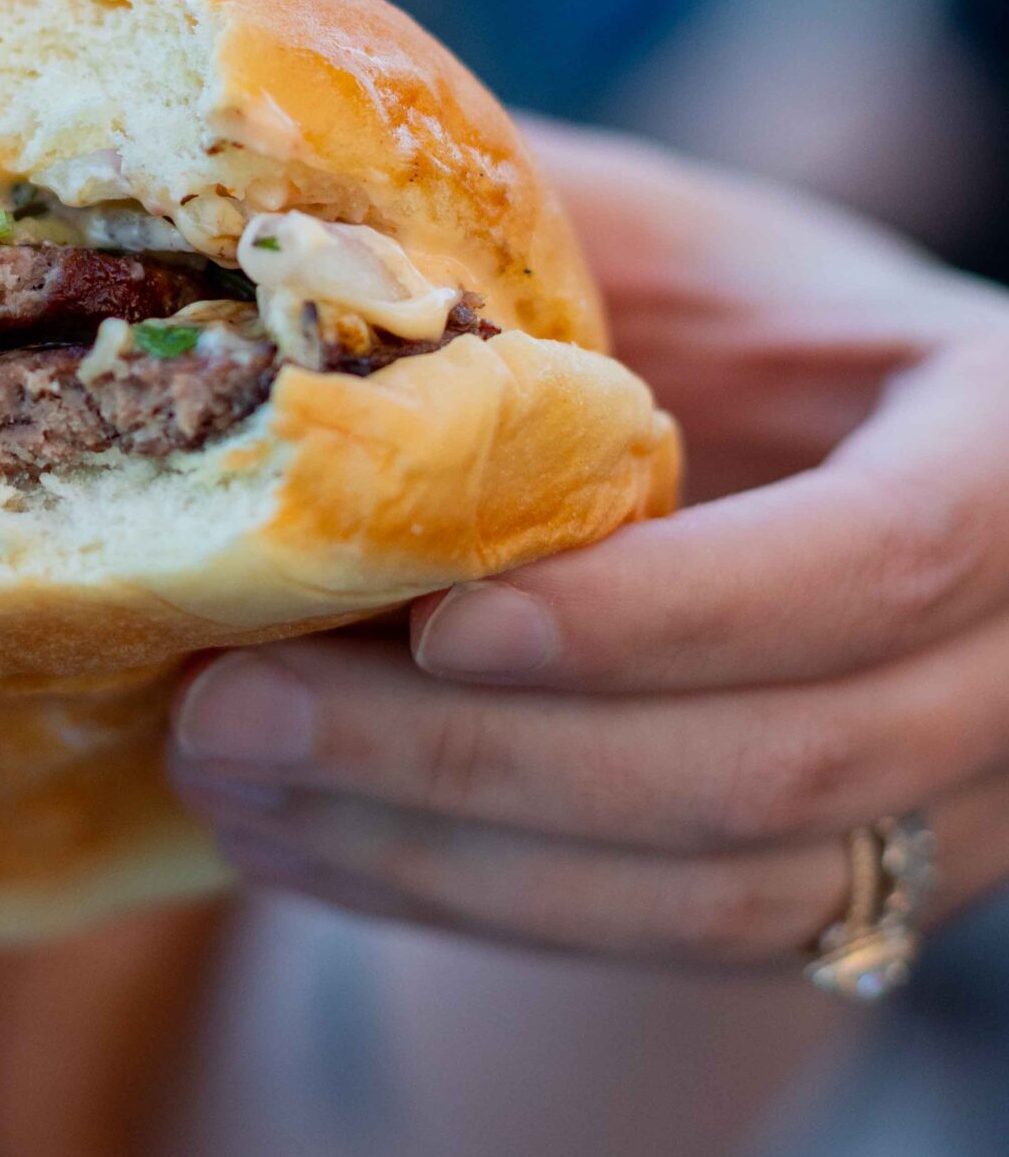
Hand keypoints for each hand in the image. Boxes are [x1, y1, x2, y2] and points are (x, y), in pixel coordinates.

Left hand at [168, 124, 1008, 968]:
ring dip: (441, 858)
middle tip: (225, 715)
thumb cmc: (716, 311)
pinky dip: (466, 904)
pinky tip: (293, 847)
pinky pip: (666, 943)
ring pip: (718, 897)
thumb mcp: (653, 238)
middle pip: (786, 763)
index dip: (666, 609)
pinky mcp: (855, 899)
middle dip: (477, 763)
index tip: (439, 623)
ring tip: (223, 783)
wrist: (805, 464)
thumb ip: (522, 222)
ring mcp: (964, 801)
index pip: (883, 554)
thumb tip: (274, 214)